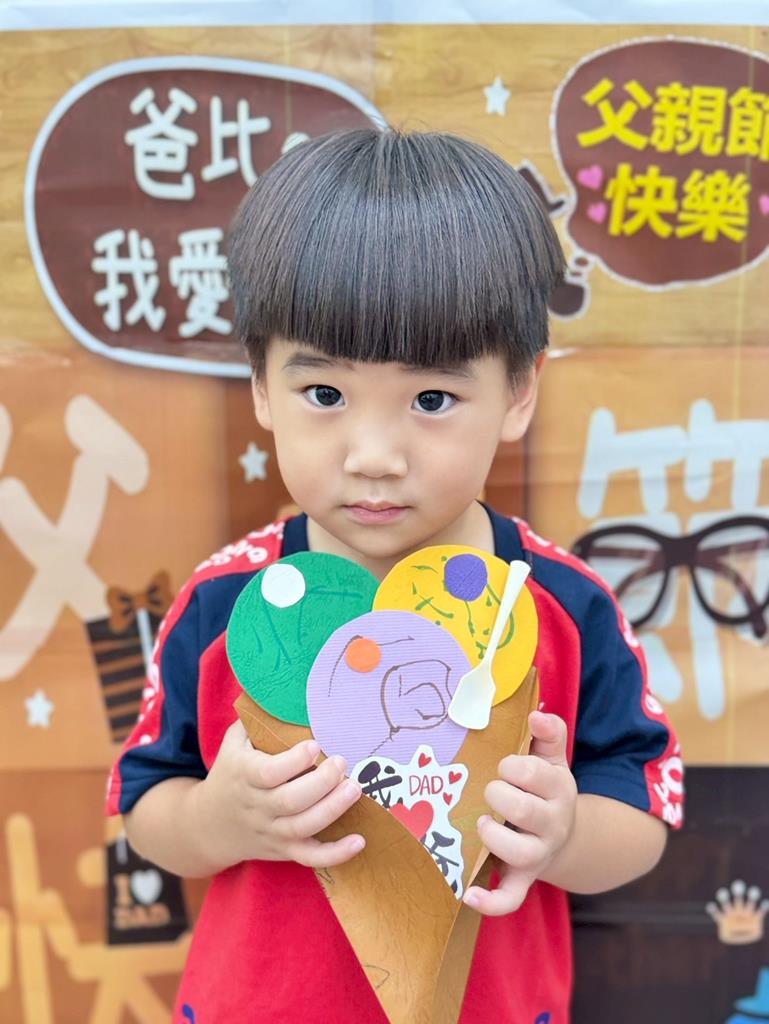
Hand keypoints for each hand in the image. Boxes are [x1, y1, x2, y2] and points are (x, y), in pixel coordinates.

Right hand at [192, 719, 364, 871]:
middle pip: (290, 802)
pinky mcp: (284, 850)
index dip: (293, 761)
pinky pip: (310, 857)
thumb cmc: (231, 771)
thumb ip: (256, 718)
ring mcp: (271, 831)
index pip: (268, 773)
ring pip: (302, 827)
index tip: (315, 744)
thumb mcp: (235, 742)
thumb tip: (283, 687)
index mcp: (244, 776)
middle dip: (321, 782)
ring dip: (332, 809)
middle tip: (342, 762)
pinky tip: (359, 841)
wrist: (208, 825)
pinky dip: (335, 854)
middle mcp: (257, 806)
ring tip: (355, 788)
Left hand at [462, 710, 576, 915]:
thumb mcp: (551, 757)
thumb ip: (548, 732)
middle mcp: (552, 823)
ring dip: (495, 838)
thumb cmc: (544, 786)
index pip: (535, 774)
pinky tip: (466, 894)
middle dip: (500, 795)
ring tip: (482, 824)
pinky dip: (490, 901)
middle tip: (490, 790)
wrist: (562, 833)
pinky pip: (511, 899)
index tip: (503, 764)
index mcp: (558, 788)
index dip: (512, 766)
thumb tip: (536, 714)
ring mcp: (538, 854)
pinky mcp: (524, 878)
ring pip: (520, 853)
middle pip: (525, 811)